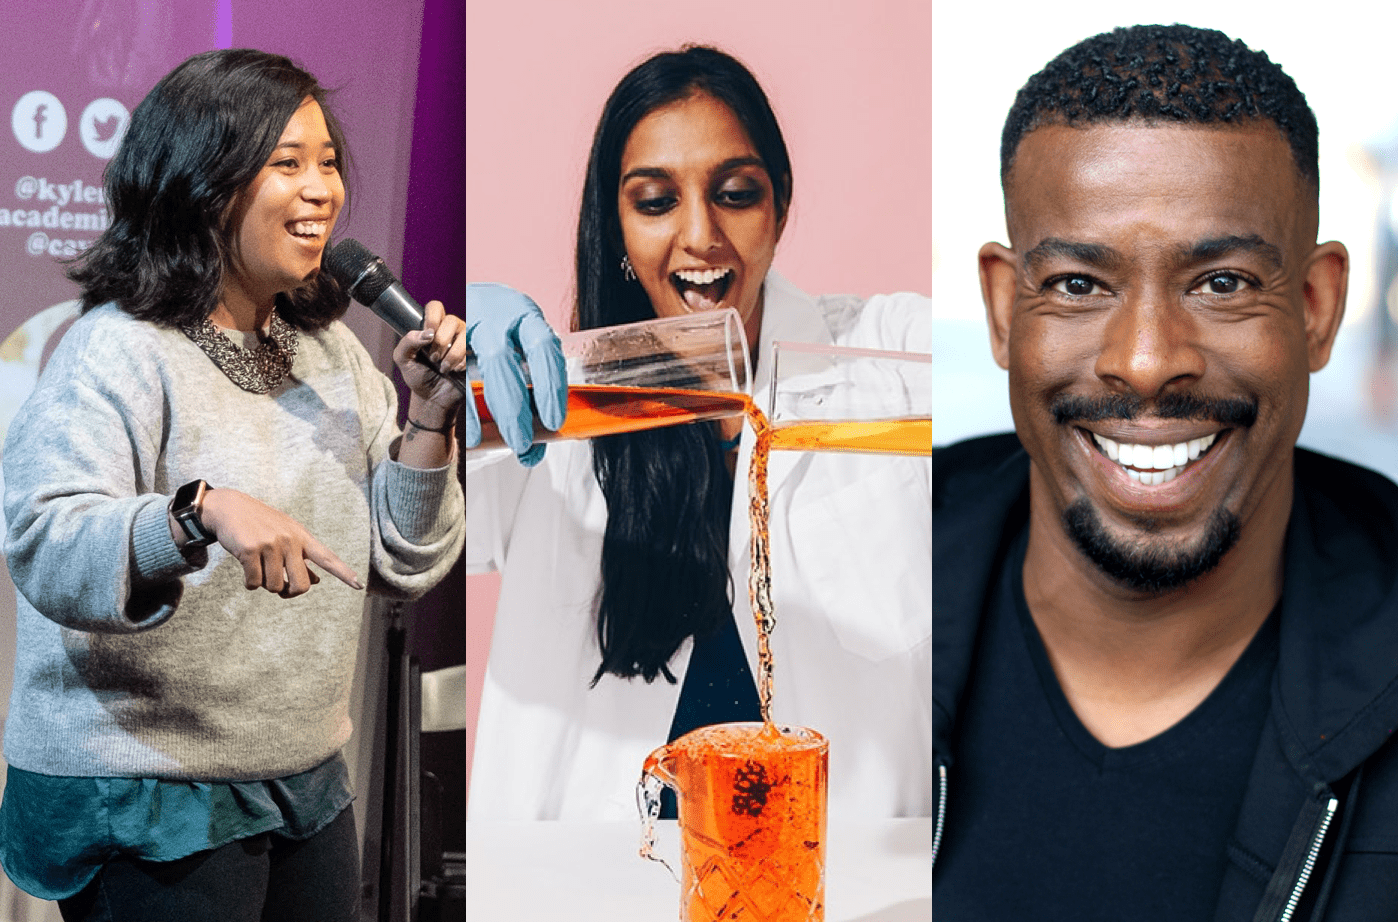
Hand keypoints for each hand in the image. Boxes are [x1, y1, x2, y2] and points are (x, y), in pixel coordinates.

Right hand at [197, 489, 362, 597]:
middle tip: (281, 589)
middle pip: (301, 585)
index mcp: (302, 537)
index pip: (327, 558)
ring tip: (259, 567)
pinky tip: (246, 569)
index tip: (358, 585)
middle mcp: (290, 540)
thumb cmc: (261, 525)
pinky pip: (254, 584)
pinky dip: (250, 583)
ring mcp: (271, 544)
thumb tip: (316, 581)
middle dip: (289, 593)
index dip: (343, 573)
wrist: (229, 507)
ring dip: (265, 585)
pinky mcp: (251, 550)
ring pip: (274, 587)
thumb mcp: (286, 535)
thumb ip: (302, 558)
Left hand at [393, 300, 467, 410]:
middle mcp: (449, 329)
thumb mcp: (402, 359)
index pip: (435, 307)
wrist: (432, 398)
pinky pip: (473, 349)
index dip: (432, 318)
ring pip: (464, 335)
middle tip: (433, 358)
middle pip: (451, 320)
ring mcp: (464, 340)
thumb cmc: (418, 376)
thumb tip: (428, 333)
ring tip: (443, 368)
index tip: (428, 336)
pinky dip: (461, 362)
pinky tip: (454, 370)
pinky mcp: (474, 353)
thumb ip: (407, 342)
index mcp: (431, 326)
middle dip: (440, 342)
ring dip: (451, 355)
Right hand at [463, 283, 566, 465]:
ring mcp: (470, 323)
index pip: (544, 347)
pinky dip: (468, 410)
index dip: (549, 385)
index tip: (553, 422)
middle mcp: (498, 315)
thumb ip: (535, 389)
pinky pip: (455, 374)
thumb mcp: (523, 350)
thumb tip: (539, 446)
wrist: (470, 302)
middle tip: (521, 441)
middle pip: (502, 357)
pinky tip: (473, 435)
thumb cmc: (505, 335)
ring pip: (476, 364)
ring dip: (491, 408)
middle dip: (513, 405)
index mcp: (527, 319)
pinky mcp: (449, 336)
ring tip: (499, 443)